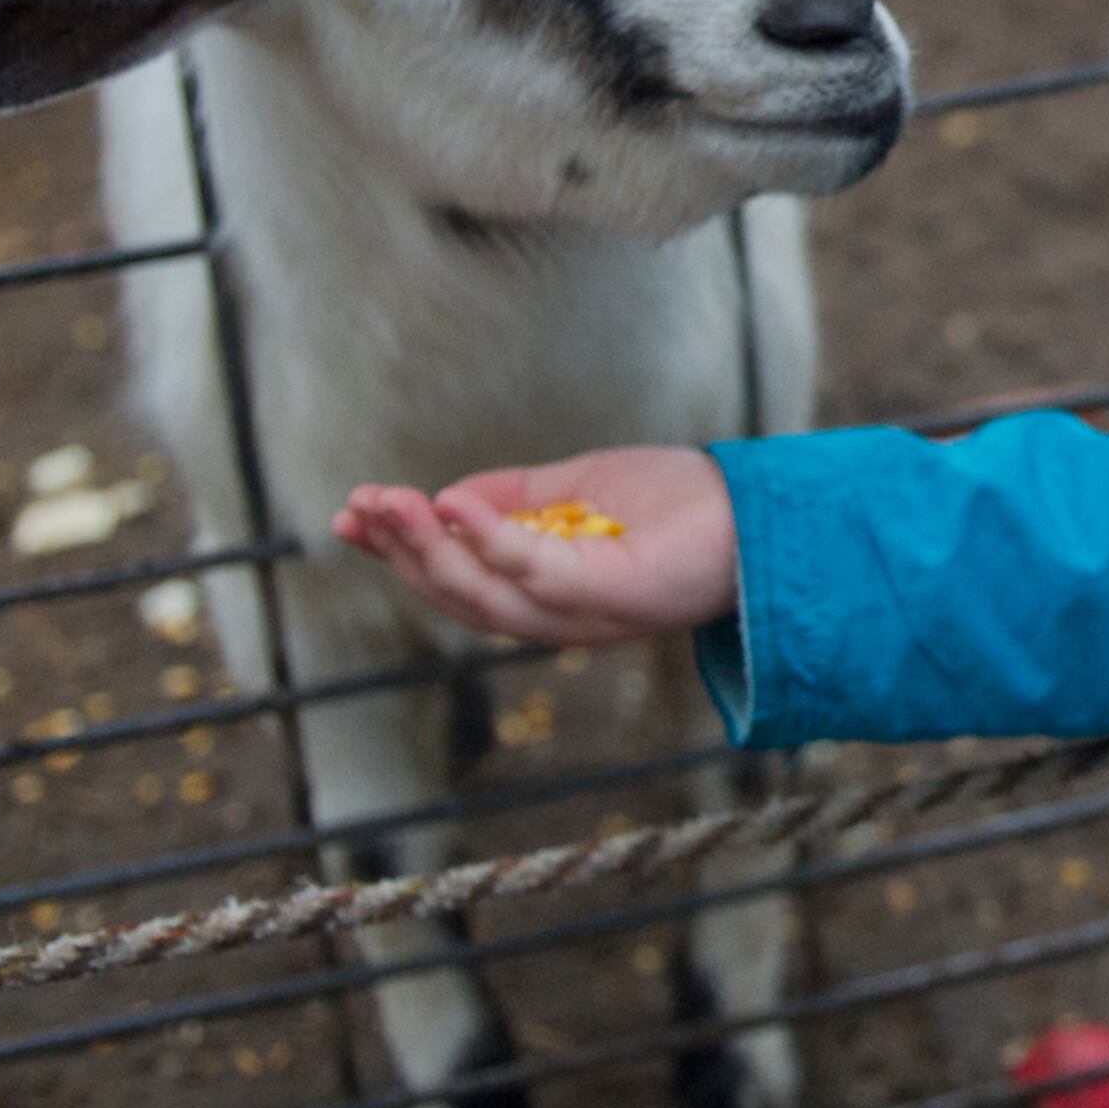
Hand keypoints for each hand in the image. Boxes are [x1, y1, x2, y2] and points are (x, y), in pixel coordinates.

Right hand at [333, 447, 740, 646]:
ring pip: (485, 597)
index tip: (350, 516)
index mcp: (544, 594)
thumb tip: (445, 499)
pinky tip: (453, 502)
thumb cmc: (676, 503)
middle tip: (357, 509)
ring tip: (389, 505)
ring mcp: (585, 613)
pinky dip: (492, 540)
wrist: (758, 511)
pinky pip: (538, 573)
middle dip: (402, 552)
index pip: (455, 581)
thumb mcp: (577, 490)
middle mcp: (558, 616)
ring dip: (429, 550)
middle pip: (459, 596)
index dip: (400, 552)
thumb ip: (515, 499)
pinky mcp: (614, 596)